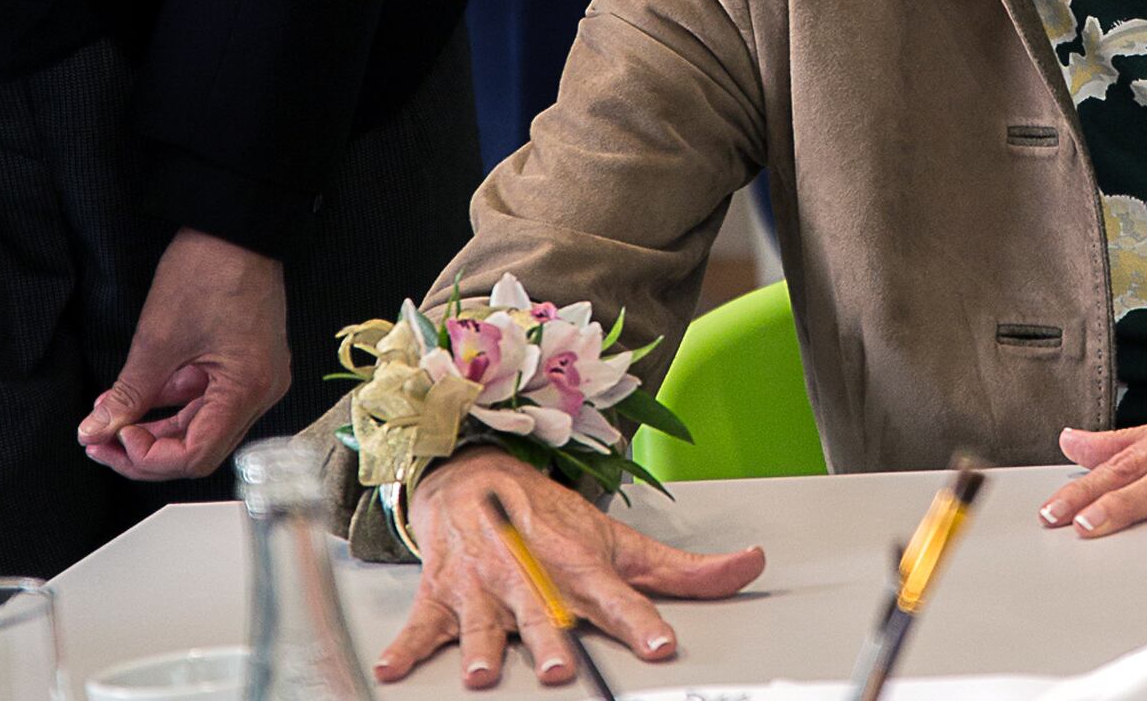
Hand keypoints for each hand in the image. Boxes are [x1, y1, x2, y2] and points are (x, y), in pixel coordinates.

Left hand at [77, 228, 288, 480]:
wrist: (235, 227)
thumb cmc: (208, 272)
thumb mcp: (158, 339)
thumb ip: (129, 395)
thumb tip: (97, 431)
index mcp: (247, 389)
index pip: (196, 456)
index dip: (148, 457)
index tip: (113, 439)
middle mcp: (261, 392)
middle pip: (200, 447)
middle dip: (145, 448)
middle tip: (100, 440)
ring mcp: (257, 379)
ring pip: (201, 426)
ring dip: (155, 426)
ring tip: (110, 416)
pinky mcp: (247, 365)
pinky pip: (208, 400)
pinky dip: (171, 403)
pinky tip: (137, 397)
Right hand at [379, 449, 765, 687]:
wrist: (475, 473)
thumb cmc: (550, 518)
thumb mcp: (620, 541)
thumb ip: (684, 569)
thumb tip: (752, 565)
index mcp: (577, 561)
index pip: (617, 593)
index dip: (640, 618)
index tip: (660, 644)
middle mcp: (531, 571)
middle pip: (544, 610)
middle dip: (552, 639)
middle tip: (563, 667)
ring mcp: (484, 582)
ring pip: (485, 618)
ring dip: (482, 645)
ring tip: (483, 673)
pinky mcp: (442, 591)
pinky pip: (421, 622)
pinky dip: (406, 646)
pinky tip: (394, 669)